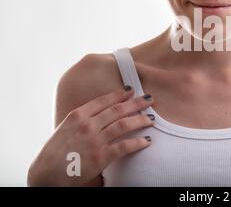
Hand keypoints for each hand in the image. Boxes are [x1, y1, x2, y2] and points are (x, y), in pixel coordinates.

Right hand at [27, 86, 154, 185]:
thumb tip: (100, 112)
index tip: (131, 90)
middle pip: (118, 110)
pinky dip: (138, 143)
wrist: (46, 174)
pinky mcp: (101, 157)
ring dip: (140, 120)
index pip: (104, 100)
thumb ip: (82, 119)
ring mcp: (95, 141)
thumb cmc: (54, 152)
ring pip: (124, 125)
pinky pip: (124, 146)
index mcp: (77, 115)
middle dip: (136, 103)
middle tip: (149, 99)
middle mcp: (87, 125)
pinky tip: (147, 141)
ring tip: (151, 119)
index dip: (120, 94)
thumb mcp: (65, 128)